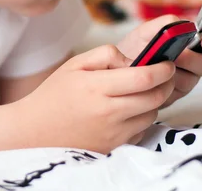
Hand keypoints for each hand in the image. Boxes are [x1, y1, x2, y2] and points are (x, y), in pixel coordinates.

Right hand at [16, 45, 175, 153]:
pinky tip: (130, 110)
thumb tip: (133, 60)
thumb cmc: (54, 94)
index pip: (144, 77)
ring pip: (152, 114)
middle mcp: (108, 112)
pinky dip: (142, 119)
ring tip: (143, 91)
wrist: (35, 131)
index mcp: (97, 87)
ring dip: (155, 101)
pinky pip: (142, 131)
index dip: (162, 68)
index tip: (166, 62)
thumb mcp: (75, 64)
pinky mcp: (114, 146)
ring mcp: (112, 132)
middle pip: (155, 97)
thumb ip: (106, 55)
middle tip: (165, 74)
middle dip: (166, 83)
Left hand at [116, 15, 201, 108]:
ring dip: (175, 72)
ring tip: (158, 65)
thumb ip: (165, 24)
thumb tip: (184, 24)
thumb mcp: (146, 31)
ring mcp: (183, 81)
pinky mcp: (172, 96)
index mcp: (189, 45)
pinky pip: (175, 93)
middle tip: (176, 55)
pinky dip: (164, 84)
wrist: (116, 68)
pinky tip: (152, 77)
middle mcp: (191, 64)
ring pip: (191, 79)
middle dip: (192, 59)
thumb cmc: (133, 48)